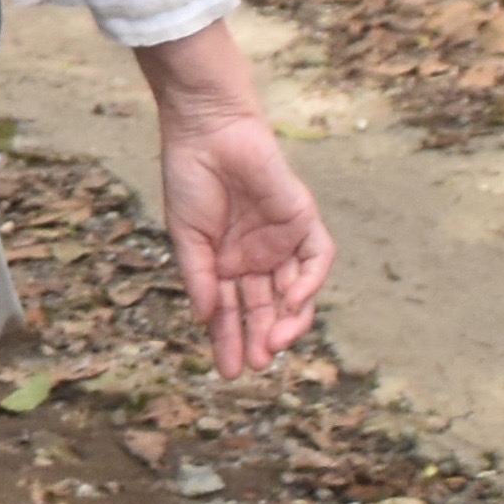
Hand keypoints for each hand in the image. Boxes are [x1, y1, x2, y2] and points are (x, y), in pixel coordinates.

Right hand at [132, 21, 336, 377]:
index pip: (232, 311)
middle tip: (257, 364)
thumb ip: (200, 278)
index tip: (228, 372)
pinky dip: (310, 283)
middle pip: (266, 308)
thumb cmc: (190, 178)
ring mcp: (282, 241)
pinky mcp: (304, 221)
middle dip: (262, 337)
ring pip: (295, 292)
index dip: (230, 341)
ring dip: (289, 320)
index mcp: (225, 262)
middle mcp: (256, 257)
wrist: (208, 131)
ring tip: (274, 343)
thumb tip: (206, 321)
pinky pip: (316, 259)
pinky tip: (294, 303)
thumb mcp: (187, 237)